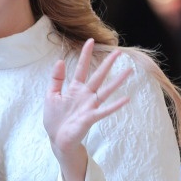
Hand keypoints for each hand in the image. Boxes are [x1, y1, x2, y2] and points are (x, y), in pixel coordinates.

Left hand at [43, 39, 131, 156]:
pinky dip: (115, 105)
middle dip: (107, 64)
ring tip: (129, 71)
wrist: (57, 140)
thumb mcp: (51, 95)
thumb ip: (56, 79)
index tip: (90, 40)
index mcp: (75, 89)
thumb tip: (60, 61)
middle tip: (118, 52)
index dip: (86, 55)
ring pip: (105, 90)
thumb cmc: (55, 119)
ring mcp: (89, 106)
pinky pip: (105, 110)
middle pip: (98, 76)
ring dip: (117, 81)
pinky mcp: (91, 118)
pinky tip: (126, 98)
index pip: (82, 68)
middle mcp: (85, 95)